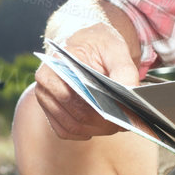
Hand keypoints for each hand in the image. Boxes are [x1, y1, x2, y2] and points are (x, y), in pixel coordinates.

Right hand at [32, 22, 140, 140]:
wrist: (85, 42)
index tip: (122, 114)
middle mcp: (45, 85)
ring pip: (72, 127)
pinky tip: (102, 126)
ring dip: (97, 130)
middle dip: (103, 123)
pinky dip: (86, 132)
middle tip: (126, 122)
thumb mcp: (115, 48)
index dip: (100, 110)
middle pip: (76, 116)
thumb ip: (124, 70)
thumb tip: (130, 94)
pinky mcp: (51, 111)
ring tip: (118, 124)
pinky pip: (67, 131)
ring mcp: (46, 101)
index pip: (75, 98)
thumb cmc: (98, 43)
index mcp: (55, 66)